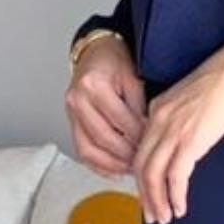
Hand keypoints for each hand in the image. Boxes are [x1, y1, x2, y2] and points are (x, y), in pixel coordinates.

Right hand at [66, 34, 146, 175]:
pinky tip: (115, 171)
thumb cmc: (114, 61)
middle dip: (126, 154)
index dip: (138, 137)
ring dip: (112, 164)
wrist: (95, 52)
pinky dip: (99, 164)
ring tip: (131, 169)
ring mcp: (71, 113)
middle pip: (103, 138)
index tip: (153, 146)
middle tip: (145, 162)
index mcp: (93, 85)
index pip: (120, 120)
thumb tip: (148, 135)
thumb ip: (139, 107)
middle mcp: (77, 100)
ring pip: (89, 149)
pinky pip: (82, 150)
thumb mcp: (132, 77)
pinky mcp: (71, 123)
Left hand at [131, 42, 223, 223]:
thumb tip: (173, 143)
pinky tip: (180, 207)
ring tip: (166, 217)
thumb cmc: (216, 85)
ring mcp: (172, 132)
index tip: (149, 194)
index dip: (142, 178)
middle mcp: (158, 123)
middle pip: (141, 167)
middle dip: (145, 196)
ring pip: (154, 175)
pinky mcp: (190, 141)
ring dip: (158, 201)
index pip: (140, 152)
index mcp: (155, 112)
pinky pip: (175, 176)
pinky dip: (175, 195)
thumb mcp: (184, 100)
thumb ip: (172, 120)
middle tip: (153, 215)